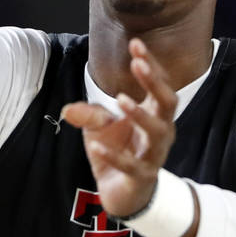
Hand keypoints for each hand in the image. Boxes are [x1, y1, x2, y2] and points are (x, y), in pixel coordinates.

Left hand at [62, 38, 177, 216]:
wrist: (124, 192)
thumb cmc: (119, 150)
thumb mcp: (100, 127)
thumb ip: (88, 114)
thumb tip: (67, 109)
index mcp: (155, 114)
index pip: (159, 84)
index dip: (150, 64)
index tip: (136, 44)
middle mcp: (161, 131)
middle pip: (168, 103)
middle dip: (154, 83)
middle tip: (138, 64)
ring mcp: (154, 154)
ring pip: (156, 132)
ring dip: (139, 114)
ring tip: (121, 99)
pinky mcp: (142, 176)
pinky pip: (131, 165)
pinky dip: (114, 156)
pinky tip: (95, 146)